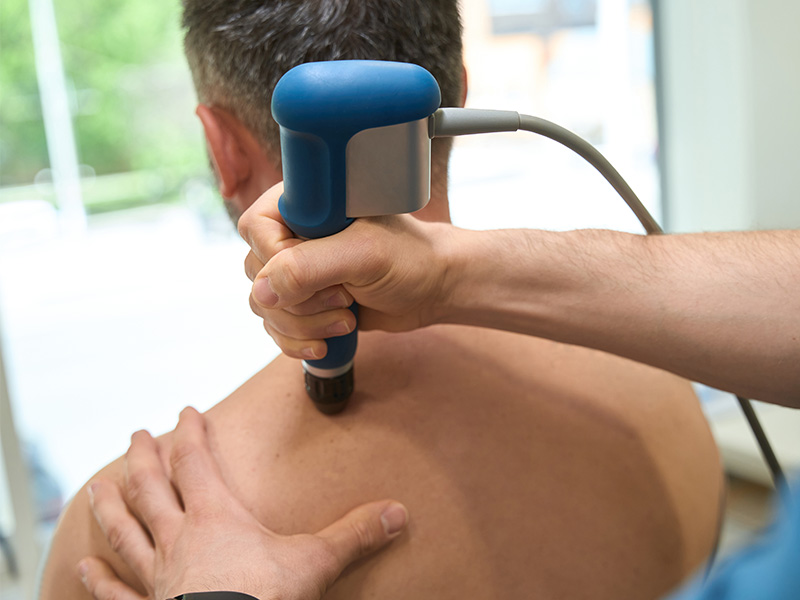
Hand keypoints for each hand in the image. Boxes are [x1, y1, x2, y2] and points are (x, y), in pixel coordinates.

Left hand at [77, 407, 407, 599]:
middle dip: (145, 458)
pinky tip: (85, 566)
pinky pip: (117, 591)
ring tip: (98, 485)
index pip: (196, 462)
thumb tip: (397, 512)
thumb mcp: (316, 562)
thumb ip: (354, 534)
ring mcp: (157, 576)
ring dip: (111, 505)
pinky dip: (100, 579)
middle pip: (152, 488)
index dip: (191, 433)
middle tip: (137, 434)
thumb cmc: (265, 599)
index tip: (186, 410)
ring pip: (125, 531)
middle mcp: (178, 539)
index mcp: (215, 517)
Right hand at [238, 182, 458, 359]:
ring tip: (346, 319)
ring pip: (265, 306)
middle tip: (345, 297)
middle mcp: (293, 235)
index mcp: (304, 205)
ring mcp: (297, 271)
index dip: (276, 259)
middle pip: (257, 274)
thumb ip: (309, 267)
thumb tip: (261, 292)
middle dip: (299, 300)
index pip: (255, 228)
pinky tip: (326, 343)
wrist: (433, 289)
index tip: (317, 276)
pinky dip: (296, 341)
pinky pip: (275, 327)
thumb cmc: (409, 259)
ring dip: (302, 324)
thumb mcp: (362, 256)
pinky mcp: (304, 302)